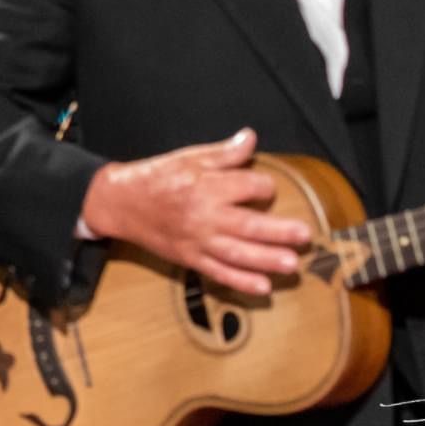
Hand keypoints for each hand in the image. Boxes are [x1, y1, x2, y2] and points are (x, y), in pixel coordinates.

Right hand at [79, 129, 310, 297]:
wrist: (119, 202)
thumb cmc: (155, 177)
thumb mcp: (188, 157)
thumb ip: (223, 153)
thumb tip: (250, 139)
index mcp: (206, 185)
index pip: (248, 187)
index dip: (264, 187)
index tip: (267, 189)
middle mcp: (205, 215)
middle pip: (249, 225)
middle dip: (279, 231)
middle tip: (304, 235)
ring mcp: (198, 240)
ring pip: (238, 253)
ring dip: (267, 259)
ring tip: (292, 263)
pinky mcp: (190, 258)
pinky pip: (218, 273)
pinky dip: (240, 282)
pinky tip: (262, 287)